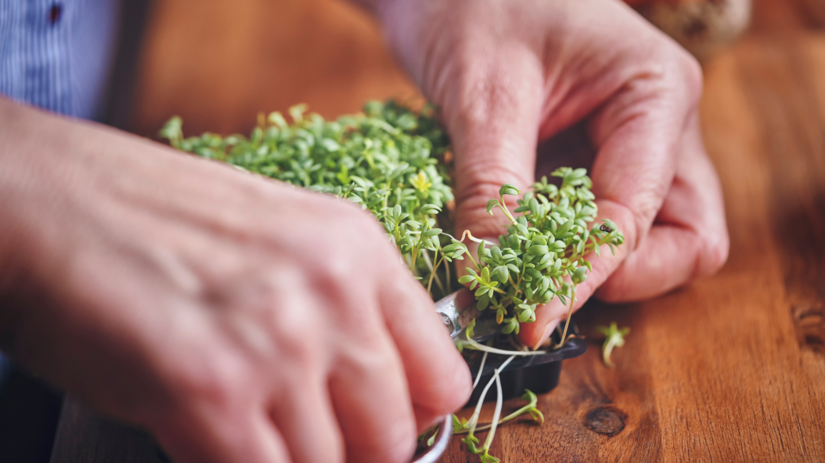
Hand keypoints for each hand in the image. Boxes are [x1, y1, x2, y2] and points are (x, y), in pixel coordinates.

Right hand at [0, 99, 469, 462]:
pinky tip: (216, 444)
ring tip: (248, 432)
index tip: (377, 429)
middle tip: (306, 443)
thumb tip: (376, 389)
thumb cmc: (157, 225)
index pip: (444, 377)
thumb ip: (344, 309)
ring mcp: (277, 342)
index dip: (413, 419)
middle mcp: (333, 293)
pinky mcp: (212, 391)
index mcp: (361, 250)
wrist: (51, 201)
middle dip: (355, 457)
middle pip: (396, 436)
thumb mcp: (283, 243)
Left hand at [375, 0, 728, 347]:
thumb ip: (491, 187)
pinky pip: (600, 226)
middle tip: (544, 294)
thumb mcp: (484, 95)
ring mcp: (632, 149)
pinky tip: (516, 253)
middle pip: (683, 238)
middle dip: (618, 277)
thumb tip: (488, 276)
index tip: (534, 314)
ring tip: (527, 275)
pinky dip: (565, 251)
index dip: (588, 271)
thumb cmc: (474, 5)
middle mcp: (659, 128)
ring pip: (652, 240)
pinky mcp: (593, 163)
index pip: (640, 212)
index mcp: (654, 94)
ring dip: (594, 270)